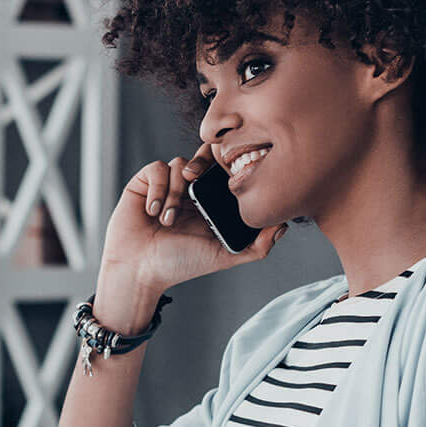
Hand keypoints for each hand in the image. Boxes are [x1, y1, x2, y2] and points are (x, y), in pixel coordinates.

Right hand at [93, 141, 286, 327]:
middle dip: (201, 163)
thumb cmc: (179, 265)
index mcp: (210, 201)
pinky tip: (153, 212)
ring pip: (178, 164)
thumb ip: (257, 245)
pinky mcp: (144, 184)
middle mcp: (190, 190)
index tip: (225, 177)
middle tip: (195, 180)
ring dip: (174, 191)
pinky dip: (157, 189)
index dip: (226, 166)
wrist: (140, 271)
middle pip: (203, 155)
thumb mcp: (224, 255)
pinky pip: (155, 169)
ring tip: (168, 220)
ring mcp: (166, 186)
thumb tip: (285, 225)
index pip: (224, 169)